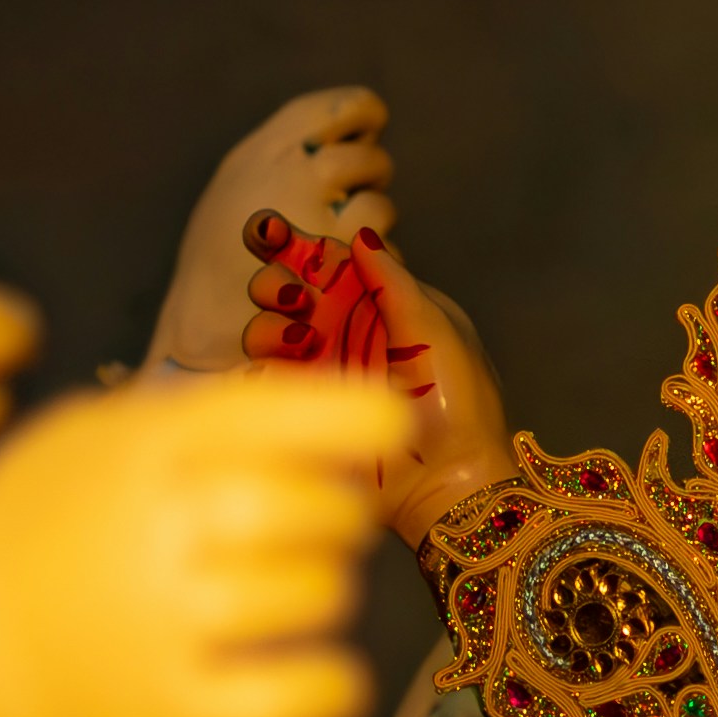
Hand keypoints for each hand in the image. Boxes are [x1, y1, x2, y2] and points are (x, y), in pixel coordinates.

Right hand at [0, 369, 401, 716]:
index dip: (366, 421)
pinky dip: (329, 683)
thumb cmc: (5, 550)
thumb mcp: (75, 447)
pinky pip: (315, 691)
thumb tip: (328, 414)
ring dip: (316, 599)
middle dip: (331, 523)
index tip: (387, 435)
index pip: (298, 411)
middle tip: (296, 539)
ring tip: (261, 605)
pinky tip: (301, 675)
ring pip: (325, 595)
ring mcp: (169, 624)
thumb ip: (187, 423)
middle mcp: (159, 523)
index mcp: (139, 443)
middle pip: (327, 510)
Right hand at [148, 91, 396, 373]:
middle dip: (370, 179)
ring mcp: (322, 217)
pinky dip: (368, 269)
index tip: (368, 129)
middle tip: (352, 200)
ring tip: (336, 249)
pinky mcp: (344, 266)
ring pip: (380, 206)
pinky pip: (382, 253)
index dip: (363, 115)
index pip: (337, 109)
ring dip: (371, 227)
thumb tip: (349, 134)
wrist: (204, 325)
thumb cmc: (219, 257)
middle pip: (368, 158)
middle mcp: (294, 175)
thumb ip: (285, 154)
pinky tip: (340, 281)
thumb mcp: (238, 183)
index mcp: (266, 150)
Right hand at [242, 226, 513, 545]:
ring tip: (298, 339)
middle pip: (285, 290)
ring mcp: (319, 372)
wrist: (449, 481)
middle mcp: (343, 332)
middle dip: (276, 284)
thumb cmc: (457, 404)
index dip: (295, 244)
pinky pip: (261, 380)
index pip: (328, 261)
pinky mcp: (303, 411)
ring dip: (268, 325)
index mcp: (380, 304)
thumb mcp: (435, 330)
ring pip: (265, 330)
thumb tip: (361, 235)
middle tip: (294, 298)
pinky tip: (285, 369)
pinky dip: (260, 369)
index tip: (274, 235)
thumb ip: (394, 282)